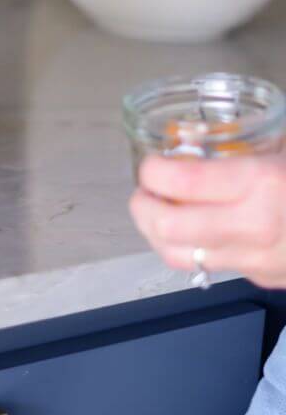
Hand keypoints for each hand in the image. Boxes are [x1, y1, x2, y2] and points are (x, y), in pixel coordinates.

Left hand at [131, 153, 285, 288]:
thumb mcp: (284, 148)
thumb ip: (240, 140)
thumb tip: (189, 135)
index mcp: (261, 183)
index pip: (183, 182)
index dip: (153, 171)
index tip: (150, 164)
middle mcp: (254, 226)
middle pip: (167, 227)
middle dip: (142, 206)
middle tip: (145, 191)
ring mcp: (255, 259)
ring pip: (177, 256)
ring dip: (155, 233)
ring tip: (156, 211)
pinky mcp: (258, 279)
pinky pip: (206, 266)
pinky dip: (188, 247)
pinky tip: (190, 230)